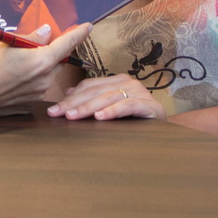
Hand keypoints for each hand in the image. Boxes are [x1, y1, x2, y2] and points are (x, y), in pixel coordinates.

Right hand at [0, 24, 92, 117]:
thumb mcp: (6, 44)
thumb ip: (31, 38)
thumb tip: (47, 32)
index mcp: (41, 60)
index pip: (67, 44)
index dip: (79, 34)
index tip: (88, 27)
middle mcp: (44, 79)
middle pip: (57, 62)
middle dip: (49, 54)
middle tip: (29, 50)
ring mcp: (38, 95)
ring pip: (46, 76)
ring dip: (37, 69)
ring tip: (13, 68)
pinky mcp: (29, 106)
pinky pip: (36, 90)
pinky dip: (28, 83)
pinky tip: (10, 82)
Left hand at [47, 73, 164, 120]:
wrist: (164, 135)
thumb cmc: (133, 122)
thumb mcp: (109, 110)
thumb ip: (91, 100)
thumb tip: (68, 93)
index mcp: (116, 81)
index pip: (89, 86)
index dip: (70, 98)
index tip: (53, 111)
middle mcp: (128, 83)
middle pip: (95, 91)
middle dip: (74, 104)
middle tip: (58, 114)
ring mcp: (140, 93)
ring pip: (108, 98)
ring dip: (89, 108)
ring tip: (73, 116)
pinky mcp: (150, 106)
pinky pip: (128, 106)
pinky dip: (113, 111)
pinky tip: (100, 117)